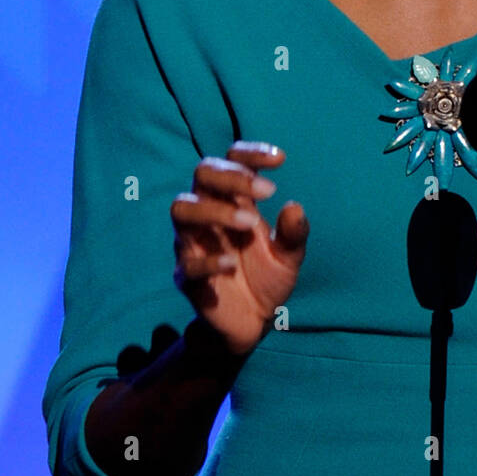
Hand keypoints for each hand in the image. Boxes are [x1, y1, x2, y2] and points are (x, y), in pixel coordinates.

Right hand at [171, 142, 308, 356]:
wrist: (253, 323)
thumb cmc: (267, 278)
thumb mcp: (290, 256)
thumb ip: (294, 233)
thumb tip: (294, 207)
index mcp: (234, 201)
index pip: (231, 160)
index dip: (250, 152)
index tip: (280, 159)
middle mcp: (209, 214)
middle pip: (202, 173)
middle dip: (233, 175)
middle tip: (267, 192)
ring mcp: (193, 243)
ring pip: (181, 208)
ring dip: (216, 210)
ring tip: (250, 223)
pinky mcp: (186, 276)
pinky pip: (187, 261)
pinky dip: (209, 259)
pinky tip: (232, 264)